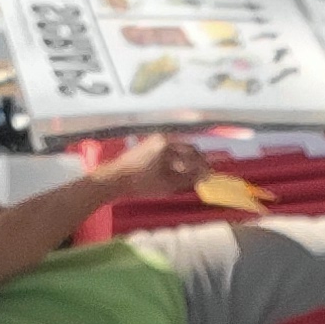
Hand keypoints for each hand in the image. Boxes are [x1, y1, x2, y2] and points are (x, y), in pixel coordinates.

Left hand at [100, 135, 218, 198]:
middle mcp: (163, 139)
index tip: (210, 175)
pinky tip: (176, 172)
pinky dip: (177, 160)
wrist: (114, 179)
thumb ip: (189, 178)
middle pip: (188, 148)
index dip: (204, 166)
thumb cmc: (141, 183)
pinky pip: (169, 150)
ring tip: (191, 175)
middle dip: (197, 161)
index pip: (194, 154)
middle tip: (203, 175)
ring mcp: (155, 141)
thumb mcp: (168, 184)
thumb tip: (204, 175)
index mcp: (168, 145)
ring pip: (179, 149)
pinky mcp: (149, 145)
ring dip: (187, 161)